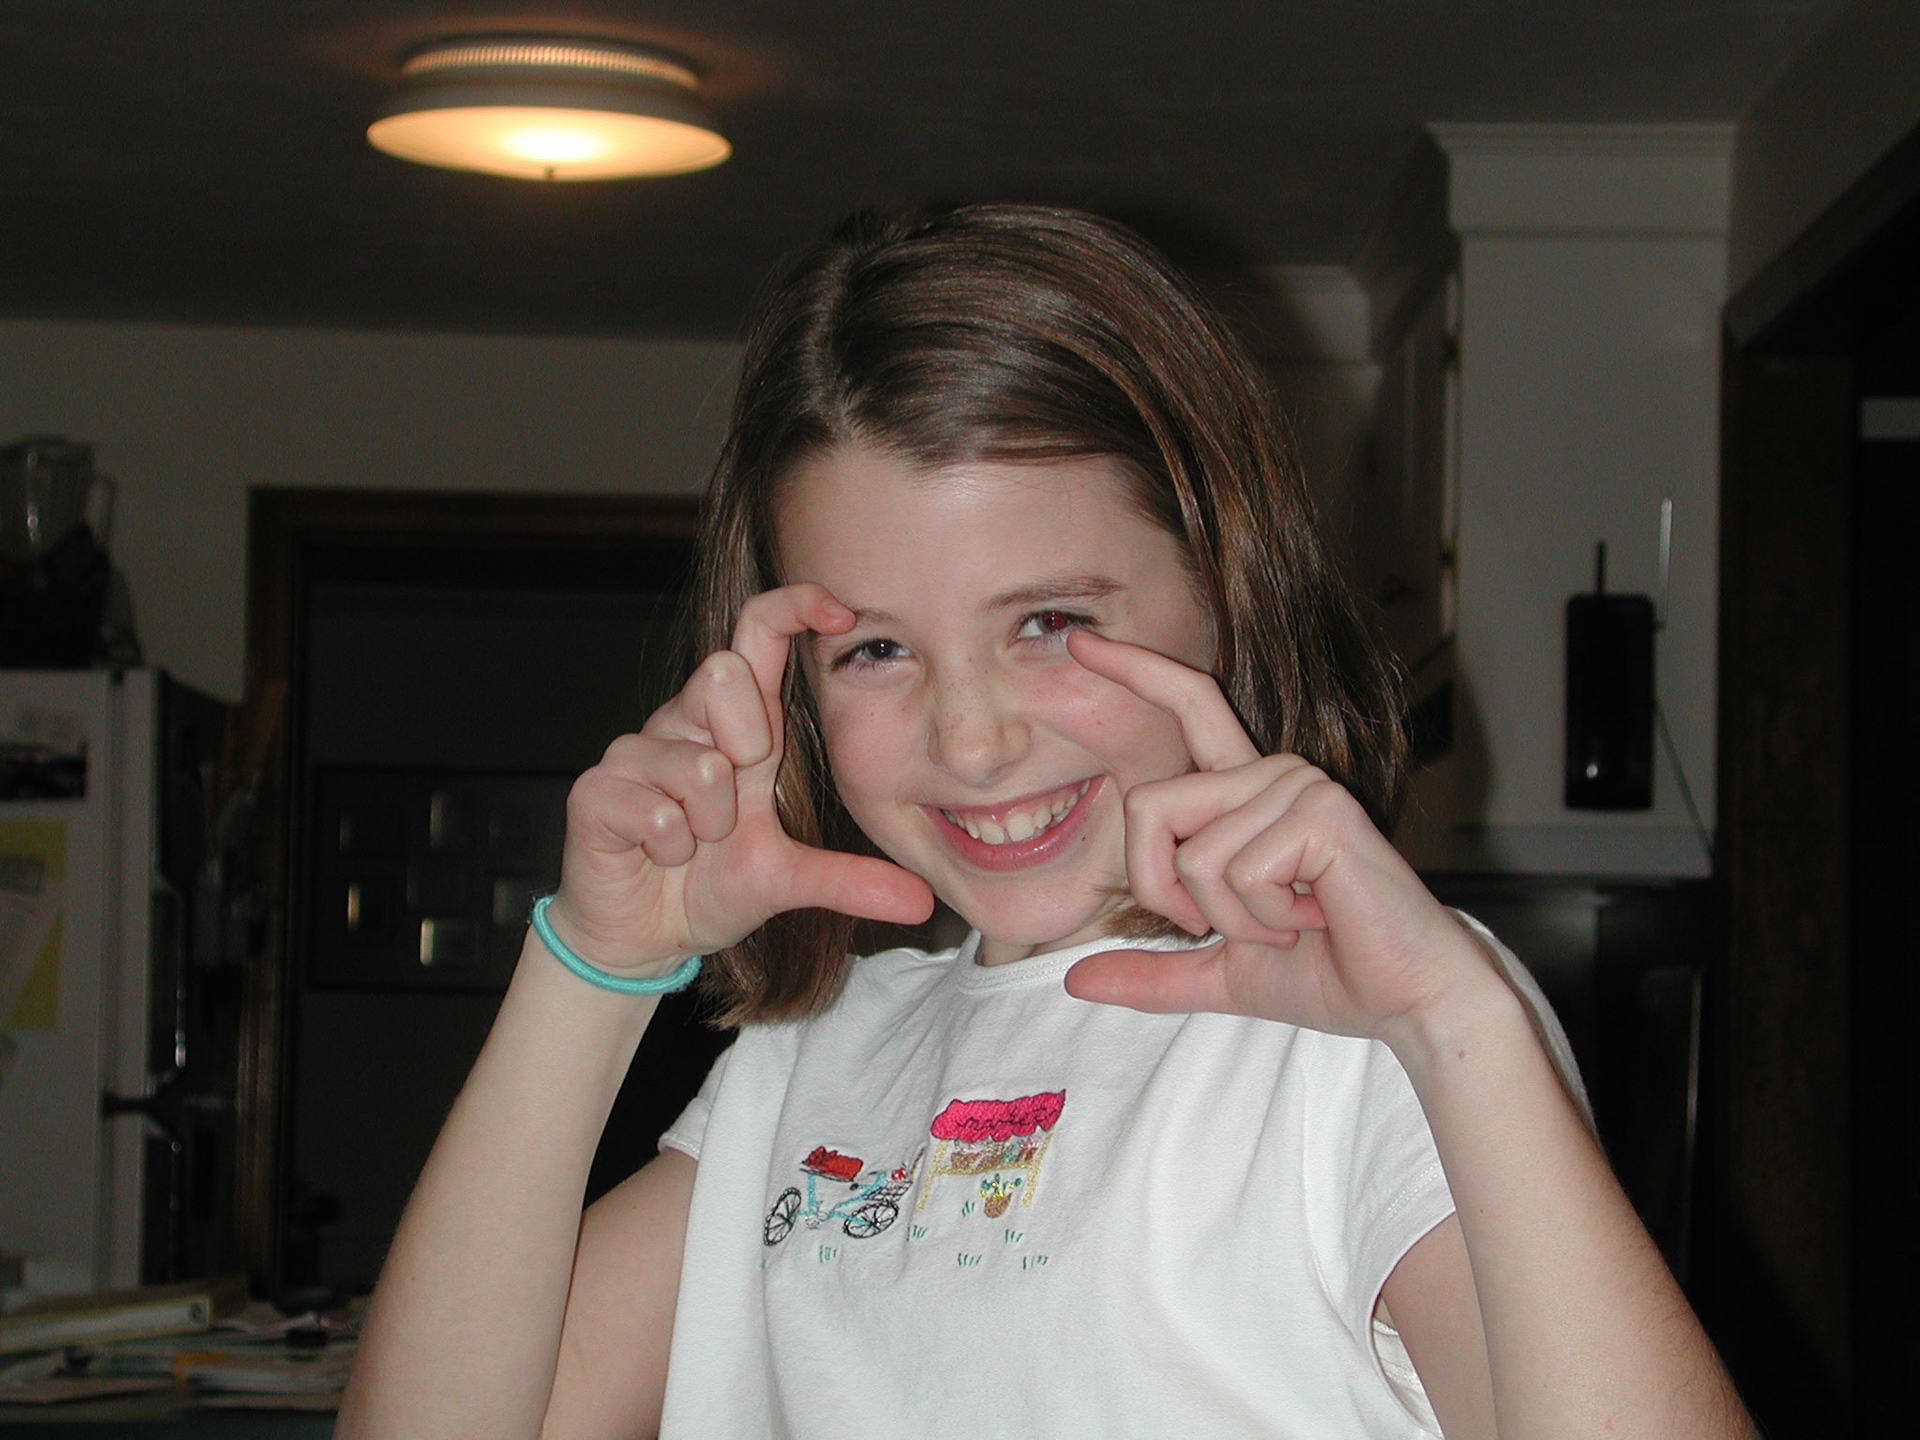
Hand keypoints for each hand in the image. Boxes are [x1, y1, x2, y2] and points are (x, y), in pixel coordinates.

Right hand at [543, 583, 934, 977]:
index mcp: (736, 725)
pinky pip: (654, 810)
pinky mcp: (595, 791)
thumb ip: (849, 880)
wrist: (642, 937)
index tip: (843, 614)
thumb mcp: (788, 880)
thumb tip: (921, 902)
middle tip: (735, 809)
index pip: (758, 633)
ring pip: (695, 763)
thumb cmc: (709, 886)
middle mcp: (684, 724)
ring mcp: (634, 753)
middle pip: (722, 676)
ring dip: (708, 824)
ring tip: (695, 846)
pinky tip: (659, 856)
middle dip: (746, 750)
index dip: (796, 605)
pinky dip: (669, 848)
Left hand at [1059, 629, 1493, 1041]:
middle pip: (1147, 805)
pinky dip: (1262, 918)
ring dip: (1230, 919)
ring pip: (1191, 856)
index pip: (1189, 707)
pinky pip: (1236, 871)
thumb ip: (1152, 972)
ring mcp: (1297, 786)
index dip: (1136, 670)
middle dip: (1163, 891)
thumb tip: (1075, 981)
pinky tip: (1316, 917)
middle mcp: (1270, 774)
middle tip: (1232, 927)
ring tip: (1293, 922)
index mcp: (1246, 793)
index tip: (1082, 645)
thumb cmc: (1329, 974)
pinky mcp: (1319, 812)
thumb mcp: (1220, 971)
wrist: (1408, 1001)